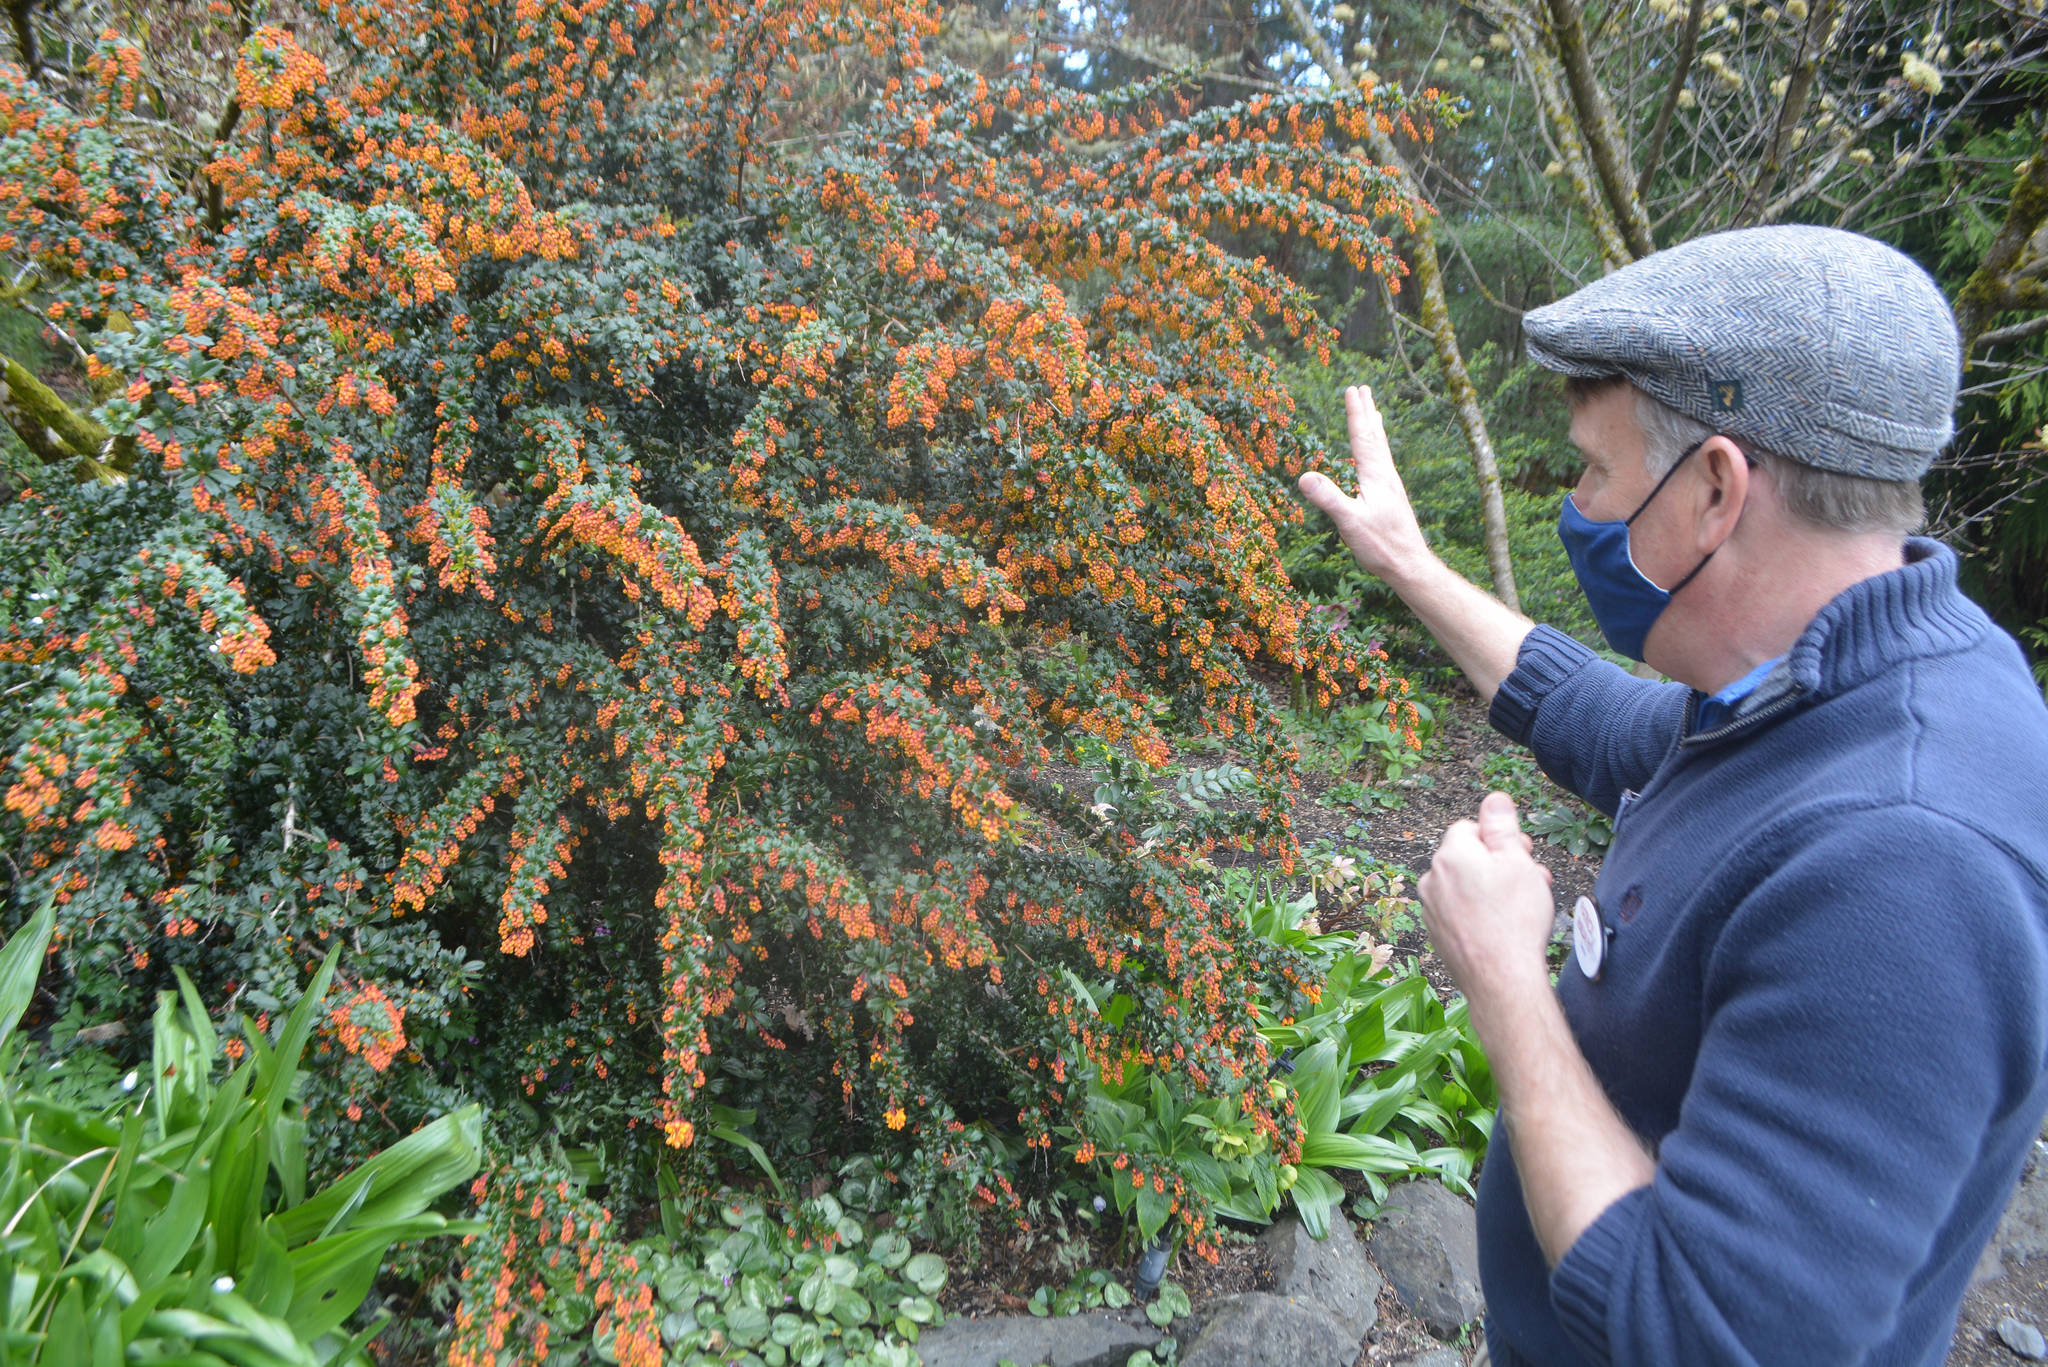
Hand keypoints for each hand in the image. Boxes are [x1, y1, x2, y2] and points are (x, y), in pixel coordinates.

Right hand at [1297, 385, 1432, 584]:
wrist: (1410, 565)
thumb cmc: (1382, 546)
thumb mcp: (1350, 522)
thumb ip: (1328, 498)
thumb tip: (1303, 476)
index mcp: (1375, 475)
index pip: (1362, 437)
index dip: (1355, 413)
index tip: (1352, 390)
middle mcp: (1386, 475)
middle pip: (1375, 437)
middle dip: (1366, 413)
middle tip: (1363, 389)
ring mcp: (1390, 487)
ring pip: (1381, 450)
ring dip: (1374, 429)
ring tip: (1374, 414)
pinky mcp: (1391, 498)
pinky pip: (1382, 464)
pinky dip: (1377, 450)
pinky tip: (1376, 459)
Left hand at [1417, 792, 1555, 1009]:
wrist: (1501, 980)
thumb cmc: (1514, 919)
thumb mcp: (1516, 860)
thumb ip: (1502, 826)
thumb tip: (1494, 799)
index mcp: (1450, 856)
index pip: (1468, 828)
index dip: (1498, 839)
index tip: (1522, 856)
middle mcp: (1432, 880)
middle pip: (1468, 858)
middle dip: (1499, 864)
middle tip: (1531, 879)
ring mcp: (1432, 910)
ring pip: (1465, 887)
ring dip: (1491, 889)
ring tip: (1522, 906)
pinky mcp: (1438, 935)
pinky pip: (1459, 912)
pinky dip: (1478, 914)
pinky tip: (1502, 928)